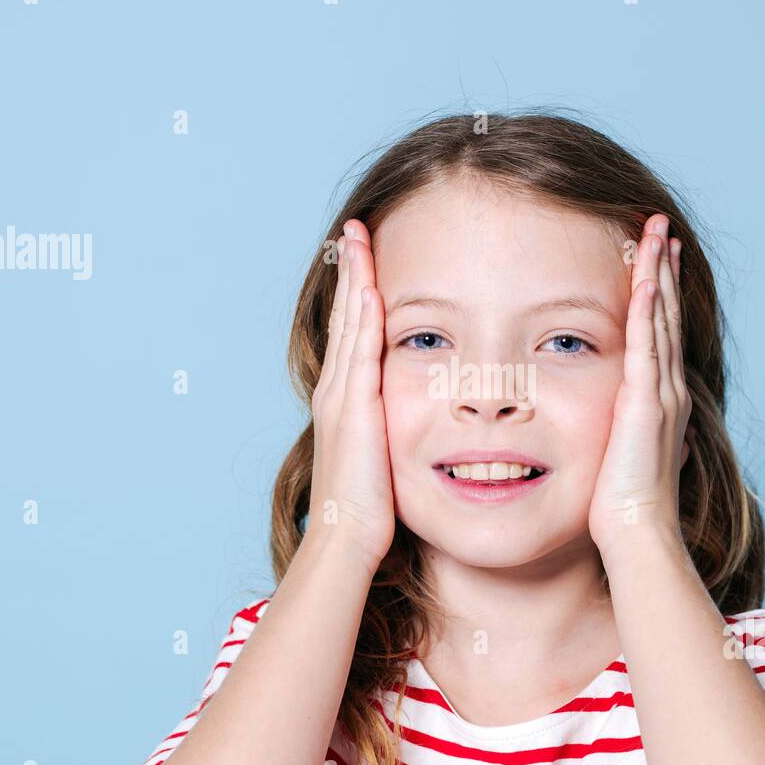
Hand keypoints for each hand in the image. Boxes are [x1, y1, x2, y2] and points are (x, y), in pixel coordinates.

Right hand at [306, 219, 395, 573]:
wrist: (347, 536)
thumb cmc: (371, 508)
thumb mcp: (387, 457)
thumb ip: (398, 430)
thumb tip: (427, 418)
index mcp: (347, 399)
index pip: (353, 332)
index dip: (357, 292)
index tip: (365, 256)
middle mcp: (337, 390)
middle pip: (345, 316)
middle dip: (351, 270)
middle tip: (355, 229)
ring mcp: (341, 396)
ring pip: (349, 324)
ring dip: (353, 279)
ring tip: (358, 239)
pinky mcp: (354, 408)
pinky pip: (359, 352)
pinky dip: (362, 317)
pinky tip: (368, 287)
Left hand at [587, 214, 691, 558]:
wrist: (638, 533)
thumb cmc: (626, 506)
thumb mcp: (627, 458)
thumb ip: (630, 435)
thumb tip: (630, 430)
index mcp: (662, 401)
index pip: (662, 334)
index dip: (661, 293)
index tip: (658, 259)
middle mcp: (668, 390)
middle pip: (667, 314)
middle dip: (664, 267)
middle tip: (660, 227)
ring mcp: (661, 394)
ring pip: (661, 319)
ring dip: (659, 273)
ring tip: (655, 233)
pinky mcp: (645, 403)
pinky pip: (648, 345)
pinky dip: (648, 309)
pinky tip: (646, 278)